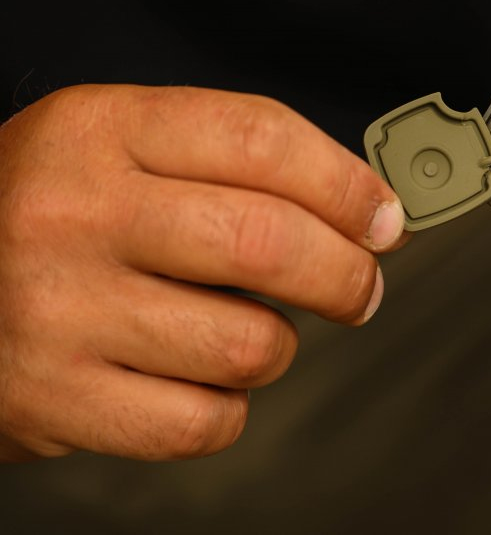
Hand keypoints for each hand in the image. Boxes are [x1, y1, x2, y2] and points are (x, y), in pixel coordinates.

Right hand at [0, 85, 404, 459]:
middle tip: (359, 286)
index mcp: (101, 130)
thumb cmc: (47, 210)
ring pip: (248, 345)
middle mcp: (74, 214)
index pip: (263, 140)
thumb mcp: (120, 147)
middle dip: (346, 273)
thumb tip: (364, 210)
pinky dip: (226, 407)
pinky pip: (203, 421)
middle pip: (269, 243)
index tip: (383, 218)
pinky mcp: (54, 399)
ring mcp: (58, 310)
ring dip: (276, 346)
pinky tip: (196, 376)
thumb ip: (233, 163)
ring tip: (243, 330)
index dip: (348, 185)